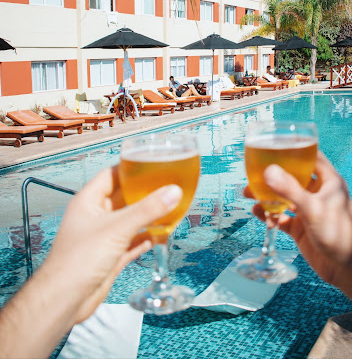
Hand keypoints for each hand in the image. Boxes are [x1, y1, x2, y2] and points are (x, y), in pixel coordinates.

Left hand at [42, 166, 181, 323]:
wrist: (65, 300)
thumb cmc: (79, 259)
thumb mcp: (117, 228)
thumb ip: (147, 210)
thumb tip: (173, 192)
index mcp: (88, 202)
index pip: (111, 175)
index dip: (130, 168)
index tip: (152, 163)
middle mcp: (95, 216)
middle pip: (124, 197)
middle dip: (144, 192)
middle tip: (167, 184)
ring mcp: (103, 237)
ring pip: (130, 220)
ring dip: (148, 216)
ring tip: (171, 206)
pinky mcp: (111, 256)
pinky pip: (133, 241)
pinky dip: (147, 237)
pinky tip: (163, 234)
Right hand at [244, 151, 351, 287]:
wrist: (348, 270)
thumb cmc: (339, 234)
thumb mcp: (312, 208)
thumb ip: (289, 189)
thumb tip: (267, 171)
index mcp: (328, 181)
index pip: (310, 157)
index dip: (294, 150)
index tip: (273, 145)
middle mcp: (318, 193)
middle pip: (292, 177)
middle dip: (272, 176)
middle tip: (253, 174)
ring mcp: (308, 210)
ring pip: (284, 197)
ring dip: (267, 196)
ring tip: (248, 195)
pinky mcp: (301, 228)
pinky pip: (281, 217)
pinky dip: (269, 215)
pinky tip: (258, 214)